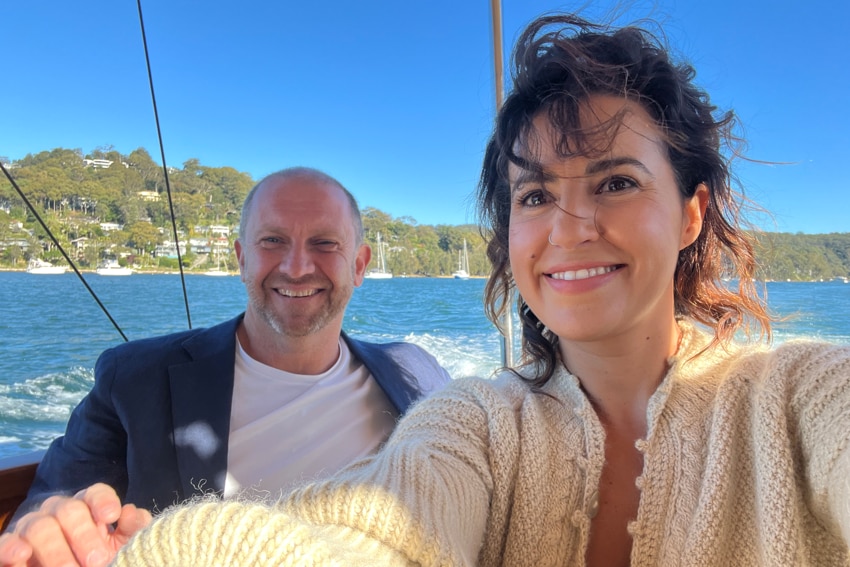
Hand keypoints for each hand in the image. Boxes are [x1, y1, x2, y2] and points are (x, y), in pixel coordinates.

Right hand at [0, 483, 150, 566]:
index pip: (95, 493)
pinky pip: (6, 543)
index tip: (112, 516)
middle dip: (84, 535)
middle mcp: (58, 511)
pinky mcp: (10, 546)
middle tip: (98, 560)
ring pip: (40, 527)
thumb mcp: (117, 544)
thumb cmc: (93, 555)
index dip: (103, 501)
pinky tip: (22, 557)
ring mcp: (31, 527)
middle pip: (69, 510)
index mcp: (87, 507)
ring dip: (56, 551)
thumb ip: (130, 529)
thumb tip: (131, 512)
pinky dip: (12, 549)